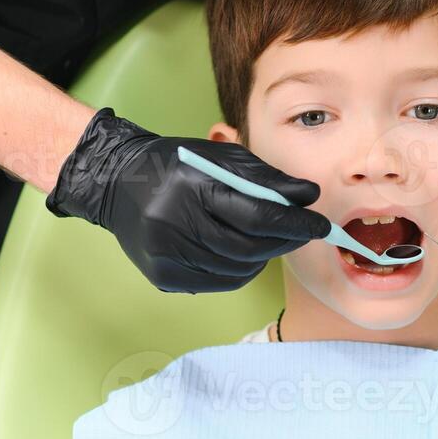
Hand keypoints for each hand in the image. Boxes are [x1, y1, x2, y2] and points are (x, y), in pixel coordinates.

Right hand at [45, 107, 330, 292]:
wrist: (116, 182)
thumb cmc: (174, 165)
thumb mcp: (220, 157)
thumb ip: (266, 178)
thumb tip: (308, 196)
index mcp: (192, 188)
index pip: (256, 214)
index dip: (294, 223)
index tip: (321, 225)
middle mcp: (175, 224)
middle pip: (248, 247)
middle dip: (284, 242)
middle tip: (303, 232)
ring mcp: (166, 255)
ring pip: (236, 269)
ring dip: (263, 257)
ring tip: (270, 240)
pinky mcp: (162, 276)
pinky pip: (217, 281)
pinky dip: (239, 270)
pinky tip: (243, 254)